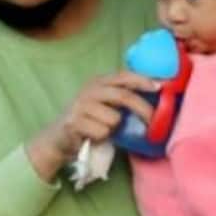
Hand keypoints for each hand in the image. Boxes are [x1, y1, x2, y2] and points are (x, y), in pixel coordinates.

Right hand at [29, 72, 158, 181]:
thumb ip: (121, 100)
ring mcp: (80, 105)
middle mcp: (89, 90)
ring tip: (104, 131)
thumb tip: (152, 100)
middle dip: (142, 109)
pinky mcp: (74, 123)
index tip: (159, 87)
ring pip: (114, 118)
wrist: (57, 139)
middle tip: (153, 122)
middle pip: (123, 96)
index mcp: (98, 82)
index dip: (142, 80)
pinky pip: (102, 132)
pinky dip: (102, 138)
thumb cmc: (87, 123)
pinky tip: (92, 137)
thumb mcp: (103, 105)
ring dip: (115, 130)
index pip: (123, 76)